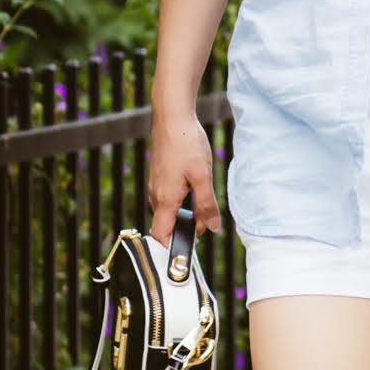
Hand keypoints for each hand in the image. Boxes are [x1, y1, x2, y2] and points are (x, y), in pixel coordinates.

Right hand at [148, 111, 220, 246]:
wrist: (173, 118)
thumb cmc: (186, 145)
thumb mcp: (202, 176)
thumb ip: (206, 205)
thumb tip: (213, 228)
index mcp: (165, 200)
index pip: (161, 236)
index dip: (172, 247)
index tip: (188, 251)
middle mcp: (156, 195)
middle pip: (167, 223)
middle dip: (185, 227)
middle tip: (207, 222)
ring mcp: (157, 184)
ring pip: (169, 208)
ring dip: (185, 211)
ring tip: (204, 202)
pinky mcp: (160, 175)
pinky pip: (169, 195)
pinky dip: (182, 198)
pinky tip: (195, 185)